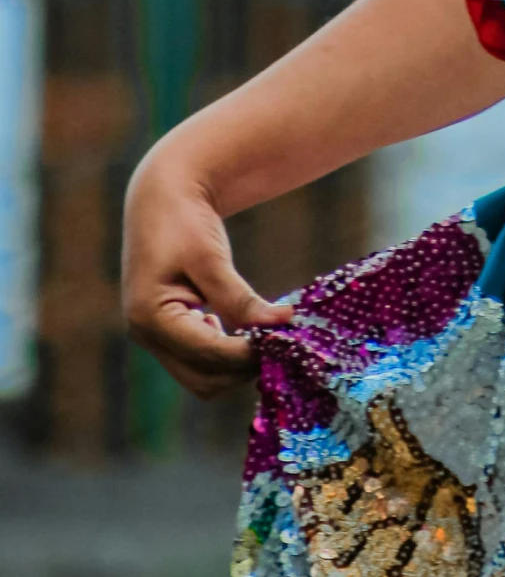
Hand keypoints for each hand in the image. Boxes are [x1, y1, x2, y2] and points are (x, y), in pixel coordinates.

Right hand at [122, 150, 292, 398]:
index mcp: (150, 317)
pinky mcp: (166, 332)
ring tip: (269, 337)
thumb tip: (281, 325)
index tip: (285, 341)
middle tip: (282, 343)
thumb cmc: (183, 220)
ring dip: (236, 365)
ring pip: (201, 377)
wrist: (160, 198)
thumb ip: (240, 298)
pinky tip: (248, 330)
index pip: (206, 354)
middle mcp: (146, 335)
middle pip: (203, 379)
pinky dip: (227, 354)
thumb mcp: (211, 257)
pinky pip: (198, 361)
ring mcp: (154, 337)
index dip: (248, 354)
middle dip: (243, 367)